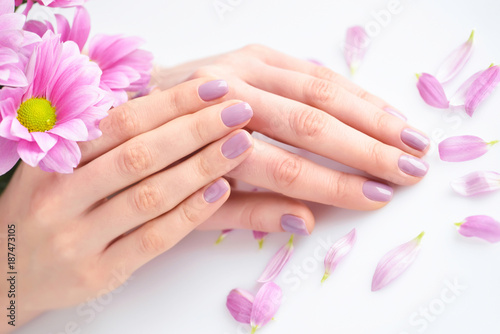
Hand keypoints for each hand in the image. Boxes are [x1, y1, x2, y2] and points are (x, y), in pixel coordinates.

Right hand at [0, 77, 282, 329]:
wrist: (6, 272)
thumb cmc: (44, 207)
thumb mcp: (53, 162)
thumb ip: (98, 132)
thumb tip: (158, 96)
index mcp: (53, 158)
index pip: (122, 121)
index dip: (173, 102)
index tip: (214, 86)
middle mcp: (61, 195)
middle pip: (141, 155)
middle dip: (197, 129)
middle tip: (240, 112)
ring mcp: (78, 237)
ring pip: (150, 196)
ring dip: (202, 167)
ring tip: (241, 146)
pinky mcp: (98, 273)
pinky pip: (152, 240)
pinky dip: (190, 214)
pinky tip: (220, 191)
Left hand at [152, 45, 430, 213]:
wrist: (140, 105)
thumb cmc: (168, 163)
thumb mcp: (198, 202)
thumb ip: (250, 212)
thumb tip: (307, 221)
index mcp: (207, 140)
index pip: (285, 168)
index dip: (335, 186)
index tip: (377, 199)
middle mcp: (226, 95)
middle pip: (309, 125)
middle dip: (367, 150)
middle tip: (411, 170)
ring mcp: (242, 66)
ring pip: (319, 90)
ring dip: (371, 116)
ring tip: (411, 140)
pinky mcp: (255, 51)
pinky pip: (313, 70)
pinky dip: (352, 91)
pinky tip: (382, 110)